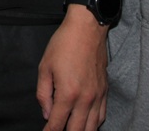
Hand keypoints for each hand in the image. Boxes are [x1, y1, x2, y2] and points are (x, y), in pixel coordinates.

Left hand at [36, 8, 108, 130]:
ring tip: (71, 129)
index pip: (57, 124)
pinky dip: (94, 125)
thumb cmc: (64, 44)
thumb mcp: (45, 67)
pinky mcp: (105, 90)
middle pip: (76, 130)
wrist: (87, 29)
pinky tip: (87, 125)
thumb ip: (43, 94)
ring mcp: (97, 96)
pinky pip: (102, 116)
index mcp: (68, 94)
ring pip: (92, 127)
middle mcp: (85, 99)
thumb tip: (47, 114)